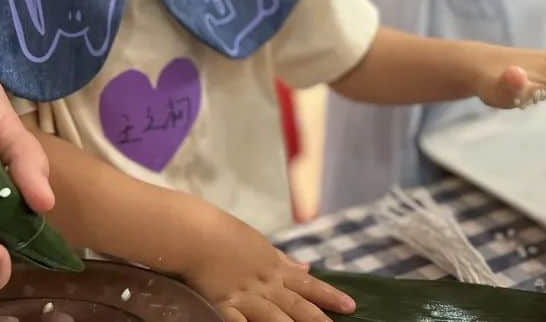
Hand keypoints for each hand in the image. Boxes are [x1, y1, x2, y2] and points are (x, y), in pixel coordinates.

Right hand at [182, 208, 354, 321]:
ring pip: (274, 317)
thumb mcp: (260, 246)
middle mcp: (264, 284)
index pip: (308, 286)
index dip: (330, 296)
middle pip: (296, 305)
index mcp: (274, 269)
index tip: (351, 306)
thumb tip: (307, 269)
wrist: (195, 233)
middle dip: (318, 319)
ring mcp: (243, 296)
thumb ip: (283, 261)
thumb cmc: (226, 236)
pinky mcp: (222, 305)